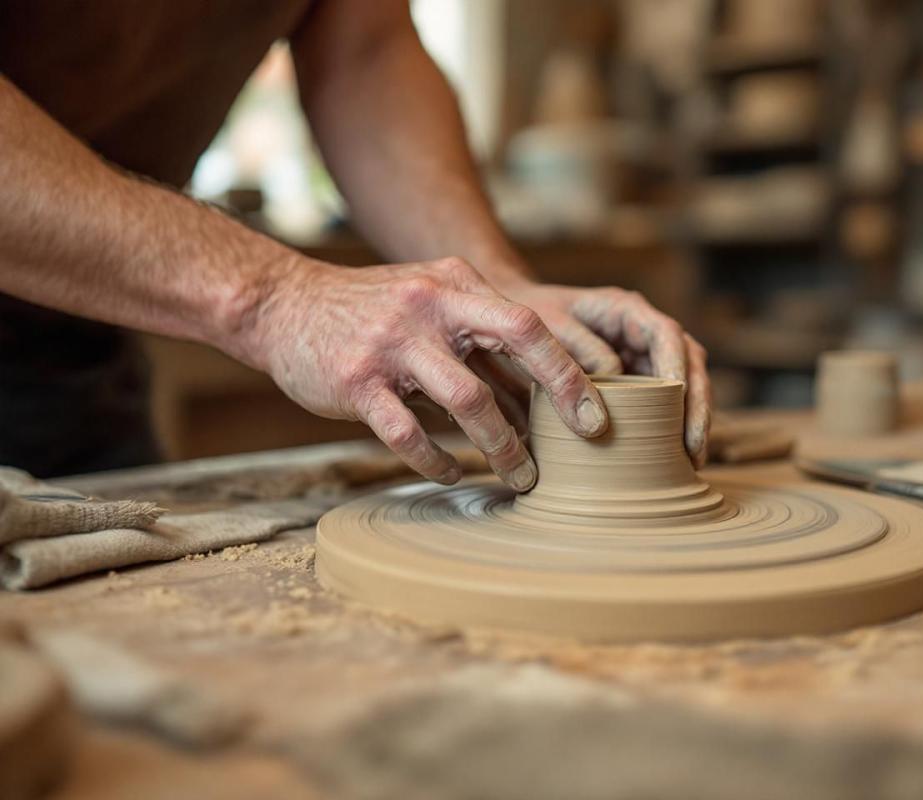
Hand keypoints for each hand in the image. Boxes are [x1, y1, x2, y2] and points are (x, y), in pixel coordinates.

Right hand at [248, 257, 608, 490]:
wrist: (282, 305)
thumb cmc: (373, 314)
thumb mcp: (430, 300)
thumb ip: (480, 336)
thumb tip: (546, 395)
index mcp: (456, 284)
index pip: (530, 322)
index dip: (571, 368)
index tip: (599, 413)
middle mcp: (431, 305)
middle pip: (517, 341)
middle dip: (561, 393)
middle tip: (586, 440)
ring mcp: (393, 343)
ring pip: (468, 399)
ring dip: (502, 445)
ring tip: (521, 475)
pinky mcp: (357, 382)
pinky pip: (409, 433)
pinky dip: (438, 461)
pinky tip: (453, 473)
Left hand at [498, 279, 710, 465]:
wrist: (509, 328)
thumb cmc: (526, 323)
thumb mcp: (547, 329)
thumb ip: (577, 350)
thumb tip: (615, 378)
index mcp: (626, 311)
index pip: (666, 335)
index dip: (678, 366)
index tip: (682, 397)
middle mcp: (642, 333)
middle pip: (689, 363)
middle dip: (697, 404)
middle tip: (695, 446)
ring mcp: (642, 359)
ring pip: (685, 385)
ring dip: (692, 421)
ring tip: (692, 460)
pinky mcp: (635, 383)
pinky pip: (664, 403)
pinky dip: (672, 428)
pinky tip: (675, 459)